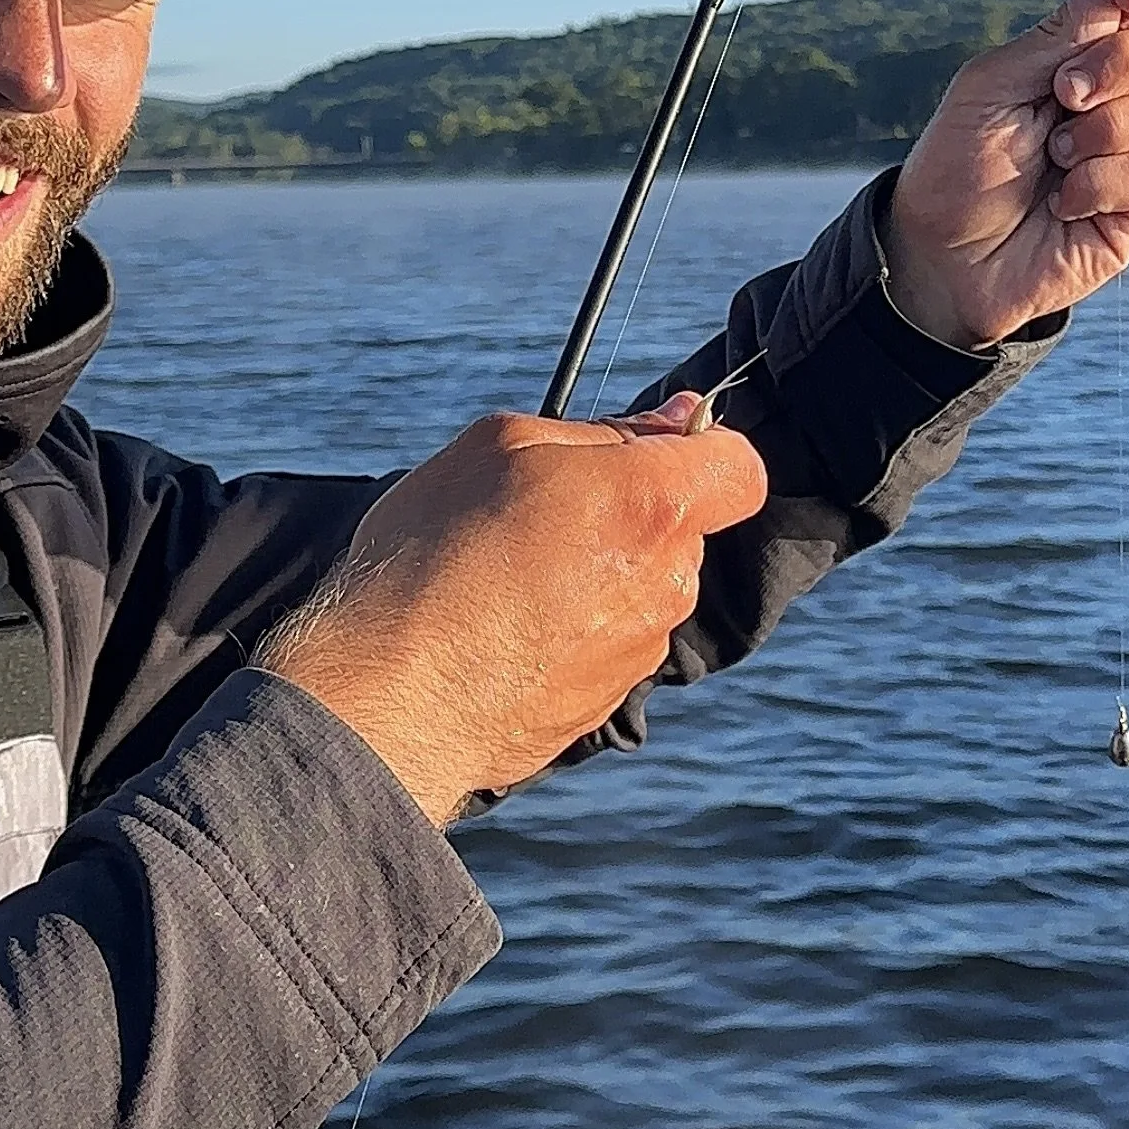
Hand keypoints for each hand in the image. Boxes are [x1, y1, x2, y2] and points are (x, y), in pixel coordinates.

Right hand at [265, 392, 767, 821]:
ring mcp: (638, 652)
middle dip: (625, 510)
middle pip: (678, 528)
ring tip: (501, 579)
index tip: (648, 446)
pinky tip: (498, 631)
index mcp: (653, 508)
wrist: (389, 698)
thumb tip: (676, 422)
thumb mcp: (500, 447)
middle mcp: (665, 584)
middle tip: (535, 511)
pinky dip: (565, 630)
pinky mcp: (604, 706)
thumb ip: (603, 430)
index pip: (739, 467)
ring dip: (592, 573)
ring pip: (639, 588)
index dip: (701, 448)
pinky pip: (602, 645)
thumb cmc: (433, 556)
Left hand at [882, 0, 1128, 348]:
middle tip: (1063, 93)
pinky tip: (1060, 203)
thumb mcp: (995, 85)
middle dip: (1121, 62)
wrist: (941, 257)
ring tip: (1053, 157)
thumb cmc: (958, 165)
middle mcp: (1115, 99)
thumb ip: (1060, 32)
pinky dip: (1095, 183)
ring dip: (1103, 130)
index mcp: (1078, 57)